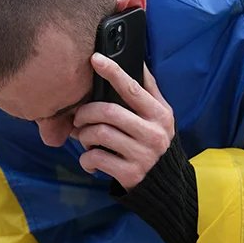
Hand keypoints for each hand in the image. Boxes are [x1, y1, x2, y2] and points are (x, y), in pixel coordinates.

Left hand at [74, 55, 174, 190]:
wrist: (164, 183)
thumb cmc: (155, 141)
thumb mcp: (161, 116)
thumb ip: (148, 92)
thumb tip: (137, 61)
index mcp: (160, 114)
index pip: (133, 88)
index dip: (113, 72)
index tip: (95, 59)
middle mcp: (154, 133)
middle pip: (109, 112)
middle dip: (86, 112)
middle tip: (79, 118)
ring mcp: (143, 155)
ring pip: (100, 134)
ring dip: (84, 135)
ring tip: (84, 138)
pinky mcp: (130, 173)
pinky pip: (97, 159)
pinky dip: (86, 159)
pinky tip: (90, 159)